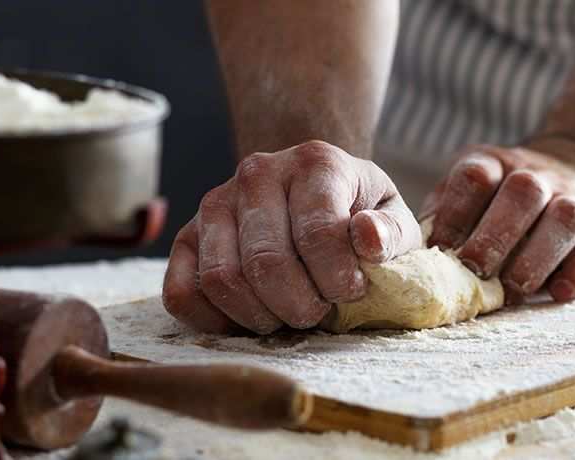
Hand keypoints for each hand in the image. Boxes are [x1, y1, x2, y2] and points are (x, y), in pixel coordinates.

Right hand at [162, 141, 420, 333]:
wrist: (312, 195)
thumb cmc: (358, 215)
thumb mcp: (393, 220)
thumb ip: (390, 232)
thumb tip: (368, 238)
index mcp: (315, 162)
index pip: (317, 233)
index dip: (337, 279)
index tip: (352, 292)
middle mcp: (257, 173)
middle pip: (266, 263)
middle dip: (299, 306)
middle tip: (319, 312)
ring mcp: (215, 202)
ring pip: (222, 279)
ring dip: (260, 316)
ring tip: (289, 314)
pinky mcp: (186, 236)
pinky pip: (181, 293)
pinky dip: (214, 320)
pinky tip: (249, 319)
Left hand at [423, 141, 574, 303]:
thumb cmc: (505, 198)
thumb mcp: (471, 191)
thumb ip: (443, 215)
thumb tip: (409, 253)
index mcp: (498, 165)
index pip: (476, 176)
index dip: (455, 211)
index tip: (440, 246)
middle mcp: (541, 176)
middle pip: (524, 193)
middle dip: (497, 234)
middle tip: (475, 269)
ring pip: (566, 218)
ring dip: (538, 256)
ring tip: (514, 288)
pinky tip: (559, 292)